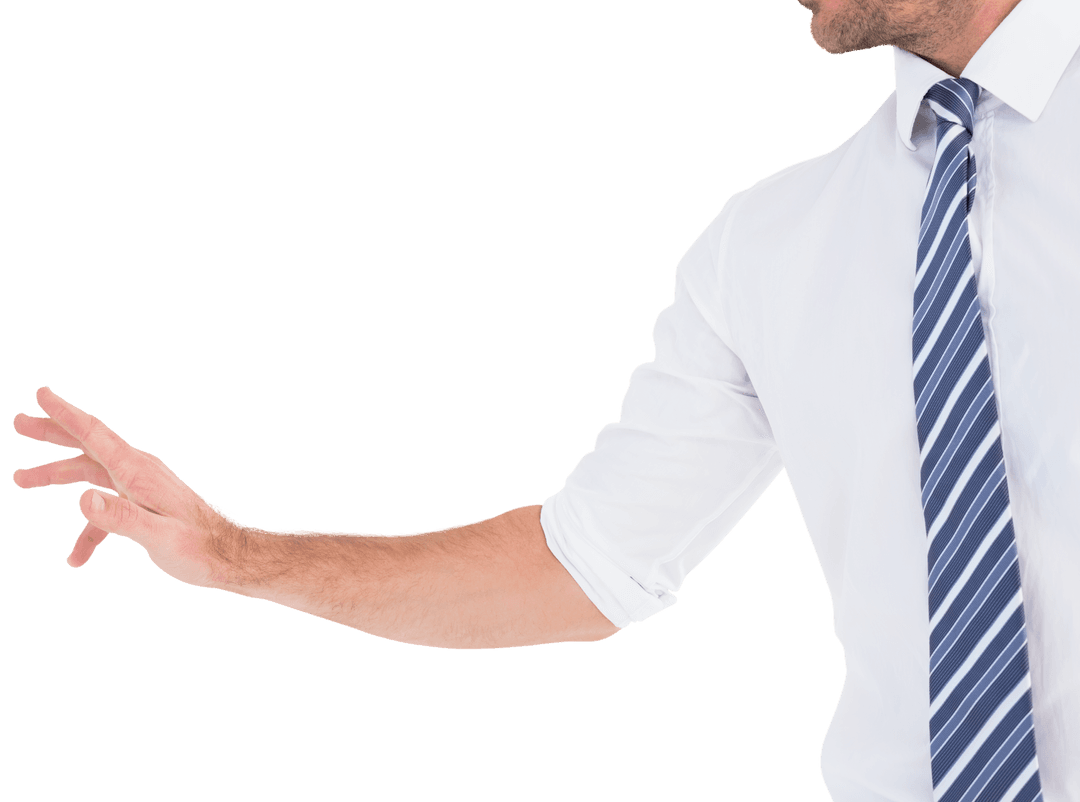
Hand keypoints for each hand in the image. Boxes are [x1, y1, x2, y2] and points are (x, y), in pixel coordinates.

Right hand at [12, 386, 245, 587]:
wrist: (229, 557)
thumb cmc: (198, 548)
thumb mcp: (157, 537)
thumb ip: (121, 518)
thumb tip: (83, 498)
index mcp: (137, 472)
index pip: (96, 434)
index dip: (66, 413)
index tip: (42, 393)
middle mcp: (138, 472)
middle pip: (89, 444)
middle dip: (54, 432)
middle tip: (19, 422)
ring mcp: (141, 487)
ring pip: (92, 472)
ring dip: (57, 474)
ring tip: (20, 478)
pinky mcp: (144, 505)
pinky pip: (108, 509)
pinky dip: (89, 528)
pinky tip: (76, 558)